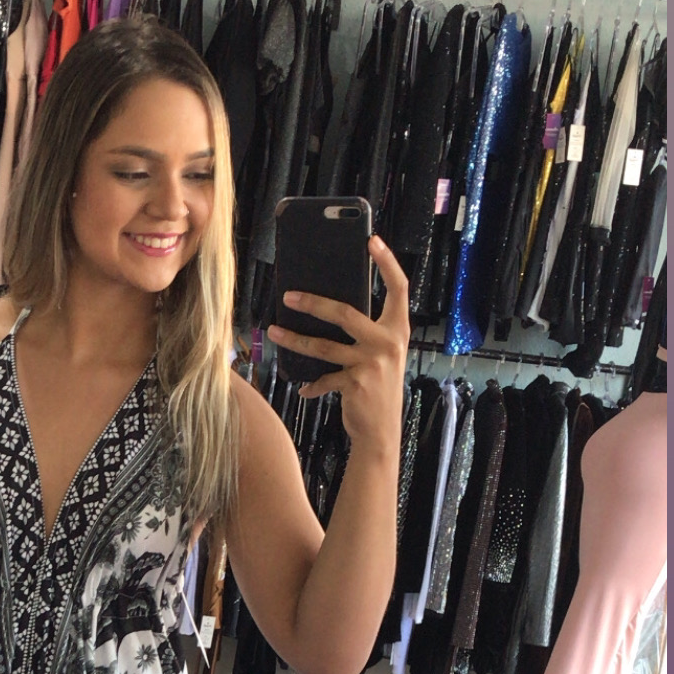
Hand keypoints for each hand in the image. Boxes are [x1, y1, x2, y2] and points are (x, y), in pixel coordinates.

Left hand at [265, 235, 410, 451]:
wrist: (383, 432)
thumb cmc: (378, 388)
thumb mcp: (381, 355)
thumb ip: (365, 332)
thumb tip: (328, 309)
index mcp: (398, 330)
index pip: (399, 288)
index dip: (387, 262)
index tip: (372, 240)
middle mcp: (388, 343)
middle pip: (345, 313)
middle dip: (312, 303)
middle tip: (288, 295)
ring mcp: (372, 363)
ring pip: (323, 345)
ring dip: (294, 339)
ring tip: (274, 330)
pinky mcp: (355, 383)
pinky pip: (323, 378)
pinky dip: (311, 384)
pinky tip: (303, 387)